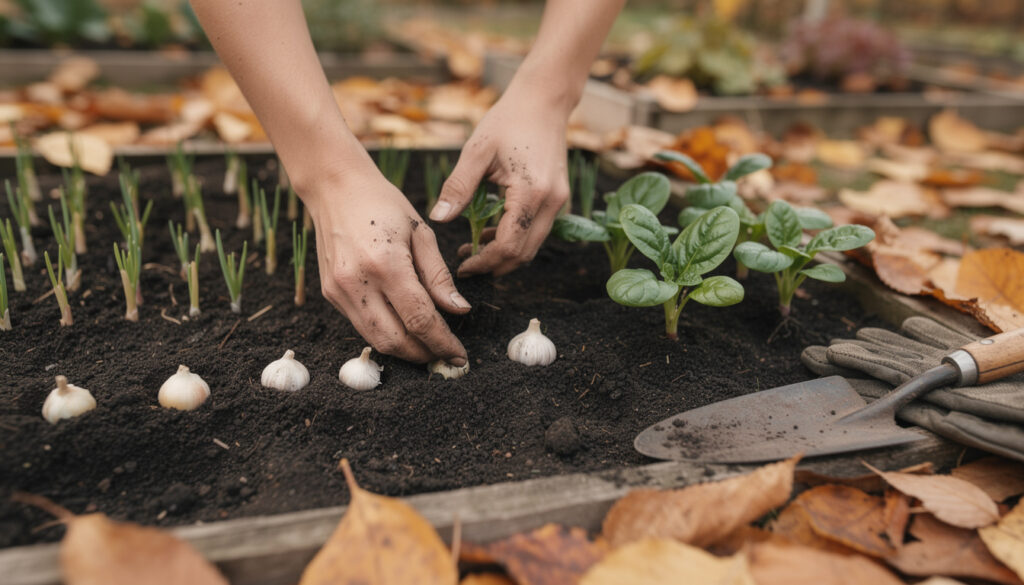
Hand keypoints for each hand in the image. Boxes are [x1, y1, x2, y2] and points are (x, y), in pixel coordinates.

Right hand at [304, 166, 469, 364]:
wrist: (335, 188)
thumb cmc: (383, 204)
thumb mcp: (421, 233)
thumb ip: (439, 277)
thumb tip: (459, 310)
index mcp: (386, 264)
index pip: (420, 319)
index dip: (442, 343)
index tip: (459, 355)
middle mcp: (357, 283)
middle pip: (395, 341)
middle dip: (424, 354)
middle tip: (446, 354)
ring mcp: (339, 291)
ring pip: (375, 340)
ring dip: (404, 351)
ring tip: (428, 347)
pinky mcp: (330, 294)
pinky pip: (361, 326)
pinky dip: (386, 333)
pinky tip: (403, 327)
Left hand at [429, 85, 570, 276]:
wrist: (544, 99)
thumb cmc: (508, 119)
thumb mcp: (476, 151)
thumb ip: (458, 187)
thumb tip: (437, 219)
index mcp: (531, 192)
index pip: (508, 245)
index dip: (484, 261)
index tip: (462, 265)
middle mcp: (551, 202)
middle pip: (524, 253)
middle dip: (494, 264)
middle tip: (466, 263)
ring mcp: (558, 201)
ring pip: (532, 245)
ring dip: (505, 253)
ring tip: (474, 248)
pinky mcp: (557, 198)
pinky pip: (536, 230)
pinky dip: (515, 238)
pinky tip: (490, 231)